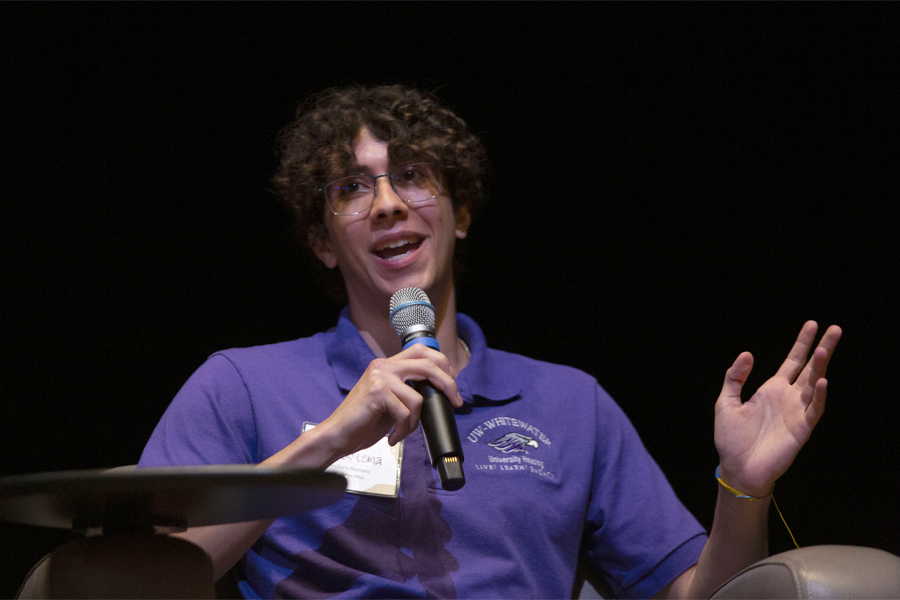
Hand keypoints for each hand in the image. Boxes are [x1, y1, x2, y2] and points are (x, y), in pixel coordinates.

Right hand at [315, 343, 463, 459]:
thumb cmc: (363, 422)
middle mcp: (383, 366)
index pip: (421, 351)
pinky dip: (403, 430)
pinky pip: (406, 413)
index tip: (452, 384)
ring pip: (418, 397)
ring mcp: (379, 377)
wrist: (337, 435)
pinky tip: (392, 437)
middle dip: (448, 384)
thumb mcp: (391, 401)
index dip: (442, 364)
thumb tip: (439, 392)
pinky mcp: (377, 392)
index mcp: (387, 365)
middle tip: (456, 401)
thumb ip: (408, 391)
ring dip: (414, 422)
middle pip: (428, 364)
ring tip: (401, 432)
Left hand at [714, 321, 841, 496]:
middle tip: (835, 328)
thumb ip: (734, 377)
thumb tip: (748, 353)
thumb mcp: (725, 402)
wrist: (737, 469)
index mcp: (771, 390)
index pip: (792, 362)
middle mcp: (787, 398)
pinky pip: (814, 409)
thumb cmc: (731, 439)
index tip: (813, 324)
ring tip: (825, 348)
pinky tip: (820, 381)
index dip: (802, 343)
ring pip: (813, 384)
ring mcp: (796, 413)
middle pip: (809, 368)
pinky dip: (818, 396)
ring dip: (820, 367)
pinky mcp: (801, 429)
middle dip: (822, 349)